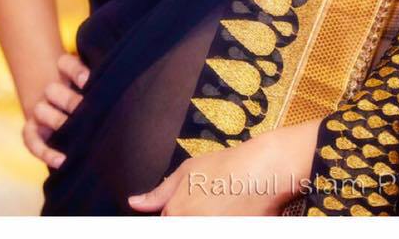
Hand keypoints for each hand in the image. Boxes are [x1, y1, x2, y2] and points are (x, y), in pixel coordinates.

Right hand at [21, 51, 88, 169]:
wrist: (59, 107)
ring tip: (74, 130)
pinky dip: (45, 152)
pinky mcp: (31, 132)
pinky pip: (32, 141)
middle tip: (83, 108)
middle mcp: (49, 90)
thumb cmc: (86, 96)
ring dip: (57, 120)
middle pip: (51, 89)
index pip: (65, 63)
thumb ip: (99, 82)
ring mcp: (39, 111)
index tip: (87, 81)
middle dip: (68, 100)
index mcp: (63, 73)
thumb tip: (111, 88)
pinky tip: (62, 161)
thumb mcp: (92, 83)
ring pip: (40, 110)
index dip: (75, 71)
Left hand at [127, 118, 319, 215]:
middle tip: (211, 205)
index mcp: (174, 215)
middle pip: (182, 228)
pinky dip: (223, 223)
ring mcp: (211, 232)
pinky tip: (232, 213)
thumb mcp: (187, 171)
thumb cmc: (226, 167)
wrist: (263, 170)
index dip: (175, 217)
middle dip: (193, 219)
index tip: (192, 209)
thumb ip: (159, 192)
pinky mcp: (234, 236)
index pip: (163, 226)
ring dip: (208, 220)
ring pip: (197, 231)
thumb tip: (135, 203)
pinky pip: (219, 231)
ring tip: (221, 208)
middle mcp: (189, 229)